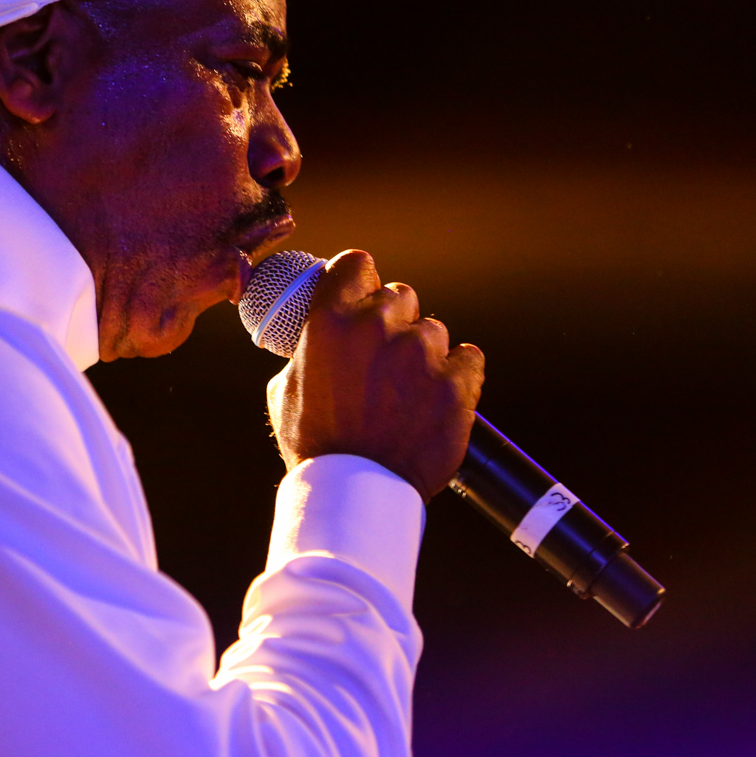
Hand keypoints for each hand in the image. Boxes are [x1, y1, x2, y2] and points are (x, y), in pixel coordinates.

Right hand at [266, 250, 484, 500]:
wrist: (358, 493)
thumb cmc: (317, 445)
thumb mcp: (287, 389)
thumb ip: (309, 349)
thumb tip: (320, 333)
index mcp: (329, 322)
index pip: (356, 263)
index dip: (361, 278)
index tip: (363, 293)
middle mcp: (376, 326)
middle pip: (399, 295)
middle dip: (394, 321)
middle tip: (384, 360)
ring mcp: (420, 353)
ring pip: (434, 330)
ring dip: (425, 354)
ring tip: (407, 393)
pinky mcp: (456, 381)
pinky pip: (468, 358)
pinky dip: (458, 375)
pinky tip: (437, 399)